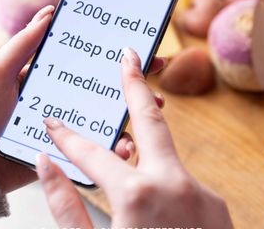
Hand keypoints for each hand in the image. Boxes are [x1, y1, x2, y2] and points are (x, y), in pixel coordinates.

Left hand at [0, 7, 165, 192]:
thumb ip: (25, 44)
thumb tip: (49, 11)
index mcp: (52, 81)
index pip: (89, 67)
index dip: (113, 60)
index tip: (139, 51)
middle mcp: (64, 103)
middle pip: (105, 93)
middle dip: (134, 85)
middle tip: (157, 74)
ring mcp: (67, 129)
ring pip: (106, 122)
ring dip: (133, 118)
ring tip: (155, 110)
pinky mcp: (66, 153)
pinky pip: (94, 151)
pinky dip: (114, 149)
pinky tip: (129, 146)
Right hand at [36, 48, 232, 228]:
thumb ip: (67, 206)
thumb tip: (47, 165)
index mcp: (138, 198)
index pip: (91, 154)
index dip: (67, 138)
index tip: (52, 121)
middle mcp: (175, 185)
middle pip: (152, 119)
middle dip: (135, 85)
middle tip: (130, 56)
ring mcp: (201, 193)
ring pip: (166, 157)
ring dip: (145, 150)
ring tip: (126, 152)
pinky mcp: (216, 205)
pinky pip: (180, 183)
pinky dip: (162, 184)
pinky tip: (155, 206)